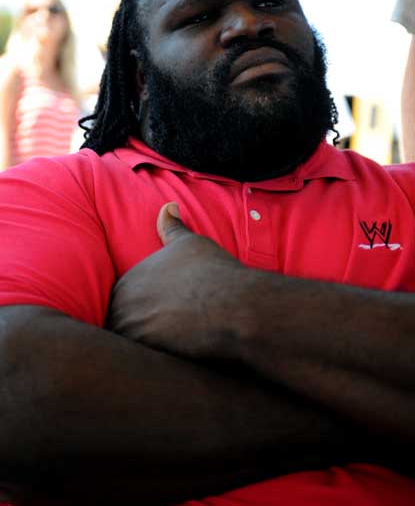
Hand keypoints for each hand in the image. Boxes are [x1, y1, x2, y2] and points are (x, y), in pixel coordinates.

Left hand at [107, 202, 251, 359]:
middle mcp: (121, 303)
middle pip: (121, 325)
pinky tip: (169, 364)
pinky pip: (136, 364)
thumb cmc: (213, 273)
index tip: (161, 320)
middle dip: (137, 333)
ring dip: (139, 349)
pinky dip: (147, 364)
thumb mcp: (190, 244)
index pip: (123, 304)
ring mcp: (130, 328)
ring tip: (167, 354)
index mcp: (127, 281)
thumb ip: (172, 228)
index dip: (141, 314)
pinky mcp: (143, 353)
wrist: (233, 306)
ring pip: (126, 345)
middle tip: (164, 340)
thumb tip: (168, 206)